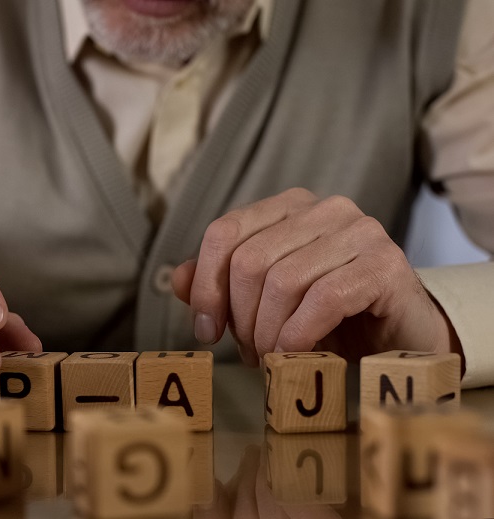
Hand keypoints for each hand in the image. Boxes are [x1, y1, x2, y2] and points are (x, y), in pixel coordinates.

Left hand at [172, 188, 461, 365]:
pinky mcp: (386, 265)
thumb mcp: (265, 302)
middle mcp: (325, 208)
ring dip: (268, 332)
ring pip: (283, 280)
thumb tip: (180, 280)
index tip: (206, 331)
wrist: (400, 339)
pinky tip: (295, 355)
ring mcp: (361, 231)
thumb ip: (220, 286)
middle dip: (240, 317)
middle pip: (250, 260)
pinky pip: (324, 299)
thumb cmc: (327, 318)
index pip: (225, 232)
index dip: (207, 286)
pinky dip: (299, 335)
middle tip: (249, 353)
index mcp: (289, 207)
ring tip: (271, 359)